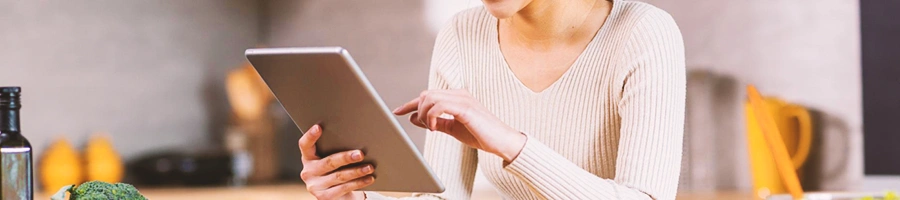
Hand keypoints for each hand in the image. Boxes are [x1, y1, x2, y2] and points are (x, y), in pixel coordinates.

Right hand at [298, 124, 373, 199]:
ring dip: (356, 171)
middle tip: (360, 154)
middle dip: (345, 158)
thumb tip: (357, 139)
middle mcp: (308, 172)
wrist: (338, 195)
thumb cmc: (336, 171)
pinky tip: (368, 178)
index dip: (310, 136)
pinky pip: (344, 188)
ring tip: (369, 167)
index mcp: (308, 158)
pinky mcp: (324, 197)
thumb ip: (336, 150)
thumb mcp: (332, 160)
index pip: (305, 145)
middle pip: (328, 162)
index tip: (318, 127)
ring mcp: (315, 186)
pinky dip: (359, 183)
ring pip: (339, 176)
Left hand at [393, 89, 526, 161]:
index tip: (397, 111)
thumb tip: (414, 118)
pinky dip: (432, 117)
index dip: (410, 104)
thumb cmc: (480, 135)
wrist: (502, 142)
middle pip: (426, 94)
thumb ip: (435, 121)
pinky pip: (439, 106)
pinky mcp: (465, 107)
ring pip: (430, 98)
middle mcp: (459, 94)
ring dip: (425, 114)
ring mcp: (463, 99)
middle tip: (424, 126)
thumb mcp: (452, 128)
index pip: (428, 95)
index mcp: (457, 97)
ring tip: (432, 128)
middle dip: (417, 109)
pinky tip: (436, 128)